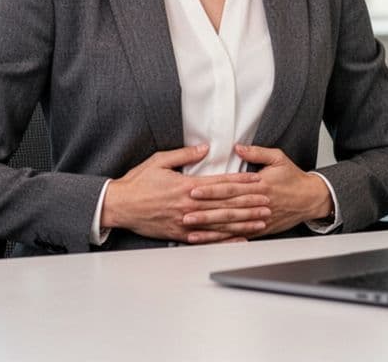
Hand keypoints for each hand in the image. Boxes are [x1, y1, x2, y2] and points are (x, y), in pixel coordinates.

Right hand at [101, 144, 269, 243]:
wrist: (119, 206)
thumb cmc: (137, 183)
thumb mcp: (159, 161)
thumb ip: (184, 155)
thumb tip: (204, 148)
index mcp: (186, 186)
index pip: (221, 184)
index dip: (241, 183)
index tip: (258, 182)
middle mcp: (189, 205)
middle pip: (225, 205)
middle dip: (249, 204)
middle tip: (269, 203)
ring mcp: (185, 222)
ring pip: (220, 223)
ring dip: (243, 222)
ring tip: (260, 221)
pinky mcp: (180, 234)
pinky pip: (207, 239)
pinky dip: (224, 240)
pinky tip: (239, 240)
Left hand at [187, 144, 332, 236]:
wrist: (311, 199)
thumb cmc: (293, 178)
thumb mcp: (278, 158)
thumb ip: (257, 152)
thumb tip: (238, 148)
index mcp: (259, 185)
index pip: (230, 187)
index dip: (211, 189)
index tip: (194, 190)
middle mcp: (257, 203)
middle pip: (226, 209)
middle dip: (204, 213)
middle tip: (184, 215)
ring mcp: (258, 219)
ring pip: (231, 226)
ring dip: (210, 230)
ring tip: (192, 232)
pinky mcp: (260, 229)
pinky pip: (239, 236)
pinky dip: (224, 240)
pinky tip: (210, 241)